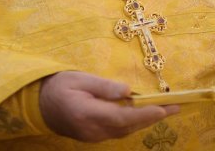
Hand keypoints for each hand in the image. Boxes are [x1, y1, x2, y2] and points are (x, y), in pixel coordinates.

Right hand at [39, 71, 178, 141]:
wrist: (39, 106)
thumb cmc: (58, 86)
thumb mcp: (78, 78)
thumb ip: (103, 86)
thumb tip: (128, 91)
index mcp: (86, 113)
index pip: (121, 116)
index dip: (144, 114)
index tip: (162, 109)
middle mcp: (92, 130)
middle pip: (127, 126)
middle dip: (152, 117)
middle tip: (176, 107)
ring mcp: (93, 137)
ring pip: (124, 130)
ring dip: (145, 121)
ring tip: (166, 109)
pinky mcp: (94, 137)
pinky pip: (118, 131)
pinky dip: (133, 122)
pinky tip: (143, 114)